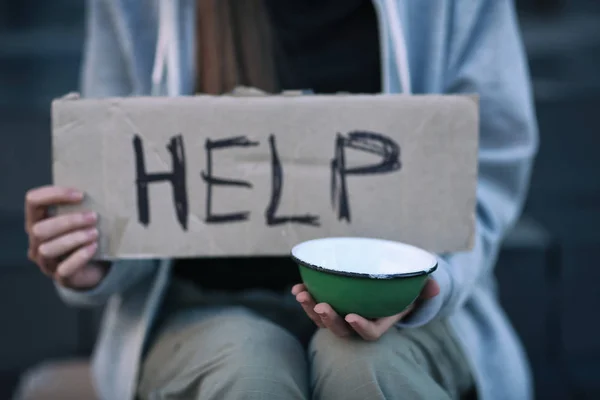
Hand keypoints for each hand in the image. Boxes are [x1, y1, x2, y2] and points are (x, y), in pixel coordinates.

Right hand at [25, 186, 109, 288]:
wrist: (94, 267)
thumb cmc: (85, 236)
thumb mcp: (80, 220)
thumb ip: (81, 207)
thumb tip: (103, 190)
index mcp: (37, 222)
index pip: (33, 201)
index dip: (53, 194)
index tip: (80, 195)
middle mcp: (36, 242)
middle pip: (39, 229)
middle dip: (68, 221)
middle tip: (93, 217)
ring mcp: (46, 262)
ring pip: (48, 249)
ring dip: (74, 238)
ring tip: (95, 233)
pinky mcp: (61, 277)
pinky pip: (64, 269)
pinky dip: (80, 256)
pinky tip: (94, 247)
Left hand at [292, 279, 439, 340]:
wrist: (388, 287)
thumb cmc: (404, 290)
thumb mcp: (417, 288)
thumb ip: (425, 288)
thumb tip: (433, 286)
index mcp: (380, 321)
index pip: (370, 333)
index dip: (361, 327)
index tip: (352, 316)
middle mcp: (359, 322)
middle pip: (342, 330)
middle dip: (330, 320)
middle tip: (322, 306)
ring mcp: (342, 315)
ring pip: (324, 320)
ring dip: (311, 309)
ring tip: (302, 295)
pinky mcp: (331, 304)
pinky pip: (316, 306)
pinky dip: (306, 298)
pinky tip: (298, 288)